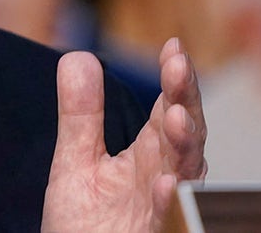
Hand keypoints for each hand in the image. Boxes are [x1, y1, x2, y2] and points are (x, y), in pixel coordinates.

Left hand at [41, 38, 207, 232]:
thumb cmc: (85, 223)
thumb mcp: (75, 161)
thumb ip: (81, 114)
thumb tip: (78, 56)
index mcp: (150, 154)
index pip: (169, 108)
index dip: (174, 79)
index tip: (173, 46)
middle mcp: (165, 177)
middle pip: (184, 134)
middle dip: (185, 99)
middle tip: (179, 65)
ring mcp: (163, 208)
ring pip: (185, 173)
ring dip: (184, 145)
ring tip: (178, 115)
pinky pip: (169, 219)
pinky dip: (170, 201)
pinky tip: (166, 182)